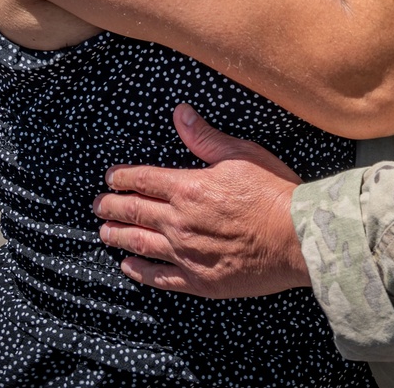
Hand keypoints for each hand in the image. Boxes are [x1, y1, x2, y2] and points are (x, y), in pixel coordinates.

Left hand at [93, 104, 308, 297]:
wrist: (296, 237)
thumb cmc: (272, 192)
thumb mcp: (241, 154)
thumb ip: (205, 137)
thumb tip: (180, 113)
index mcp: (189, 187)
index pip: (144, 180)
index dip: (123, 177)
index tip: (110, 178)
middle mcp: (180, 222)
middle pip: (135, 212)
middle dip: (112, 206)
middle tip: (98, 204)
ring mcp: (185, 254)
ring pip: (139, 244)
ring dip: (118, 235)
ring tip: (104, 231)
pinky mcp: (197, 280)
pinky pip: (158, 277)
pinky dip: (138, 270)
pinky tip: (128, 266)